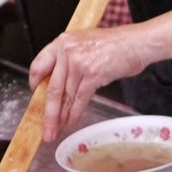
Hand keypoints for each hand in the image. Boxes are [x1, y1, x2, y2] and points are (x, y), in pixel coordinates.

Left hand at [29, 25, 147, 141]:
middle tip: (45, 128)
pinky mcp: (92, 74)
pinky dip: (75, 113)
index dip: (35, 86)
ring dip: (61, 117)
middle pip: (51, 88)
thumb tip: (60, 84)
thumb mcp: (84, 44)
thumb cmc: (116, 44)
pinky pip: (80, 99)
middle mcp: (67, 52)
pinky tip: (72, 122)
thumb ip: (69, 59)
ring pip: (65, 96)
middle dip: (47, 113)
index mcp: (62, 42)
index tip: (36, 99)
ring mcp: (79, 63)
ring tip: (58, 130)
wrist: (136, 43)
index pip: (38, 66)